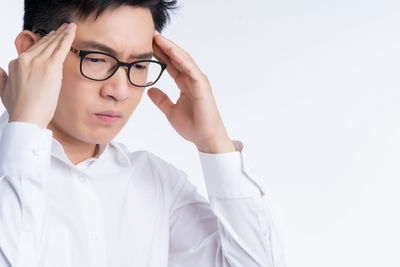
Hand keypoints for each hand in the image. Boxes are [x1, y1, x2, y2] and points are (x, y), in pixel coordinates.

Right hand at [0, 23, 75, 128]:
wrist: (27, 117)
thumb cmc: (19, 109)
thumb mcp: (4, 90)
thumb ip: (2, 78)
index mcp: (15, 63)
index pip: (33, 50)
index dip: (44, 43)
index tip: (52, 37)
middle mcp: (25, 59)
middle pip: (43, 44)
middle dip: (55, 35)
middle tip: (64, 28)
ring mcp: (38, 62)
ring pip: (52, 44)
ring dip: (63, 34)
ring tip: (70, 27)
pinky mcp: (50, 67)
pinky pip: (60, 48)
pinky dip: (67, 39)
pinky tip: (72, 32)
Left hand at [147, 31, 235, 153]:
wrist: (205, 138)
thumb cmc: (193, 126)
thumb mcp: (170, 111)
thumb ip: (162, 100)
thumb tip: (150, 91)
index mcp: (185, 84)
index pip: (171, 65)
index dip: (160, 54)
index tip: (147, 45)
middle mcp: (192, 79)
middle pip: (176, 58)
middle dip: (164, 46)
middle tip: (150, 34)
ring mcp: (198, 81)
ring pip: (183, 59)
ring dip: (171, 47)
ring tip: (158, 37)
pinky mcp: (202, 85)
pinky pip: (190, 68)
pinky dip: (180, 58)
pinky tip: (170, 49)